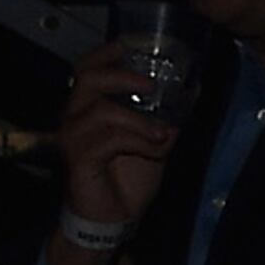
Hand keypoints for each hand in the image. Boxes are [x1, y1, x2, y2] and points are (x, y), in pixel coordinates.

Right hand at [54, 43, 182, 255]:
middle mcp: (75, 117)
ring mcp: (74, 138)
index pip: (87, 69)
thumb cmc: (127, 179)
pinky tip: (156, 149)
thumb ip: (163, 118)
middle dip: (123, 76)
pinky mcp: (79, 160)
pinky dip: (138, 140)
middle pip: (88, 78)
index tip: (130, 45)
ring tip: (163, 132)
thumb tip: (190, 93)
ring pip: (103, 110)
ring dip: (140, 119)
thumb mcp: (153, 142)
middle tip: (152, 84)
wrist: (112, 219)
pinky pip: (109, 139)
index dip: (106, 53)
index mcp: (89, 108)